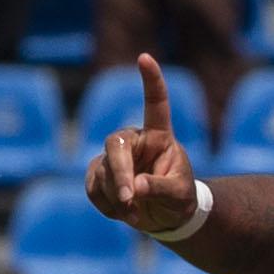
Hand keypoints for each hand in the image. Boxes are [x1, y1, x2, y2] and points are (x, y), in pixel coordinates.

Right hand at [84, 53, 202, 236]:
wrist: (165, 216)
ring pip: (103, 173)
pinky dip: (107, 206)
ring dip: (118, 198)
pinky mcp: (98, 175)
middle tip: (130, 199)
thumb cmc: (179, 199)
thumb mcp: (179, 195)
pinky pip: (93, 189)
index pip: (155, 104)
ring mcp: (113, 157)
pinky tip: (123, 212)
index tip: (145, 57)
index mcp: (159, 136)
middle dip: (120, 174)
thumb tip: (135, 188)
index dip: (151, 81)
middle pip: (115, 145)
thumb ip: (160, 188)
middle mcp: (134, 141)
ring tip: (136, 213)